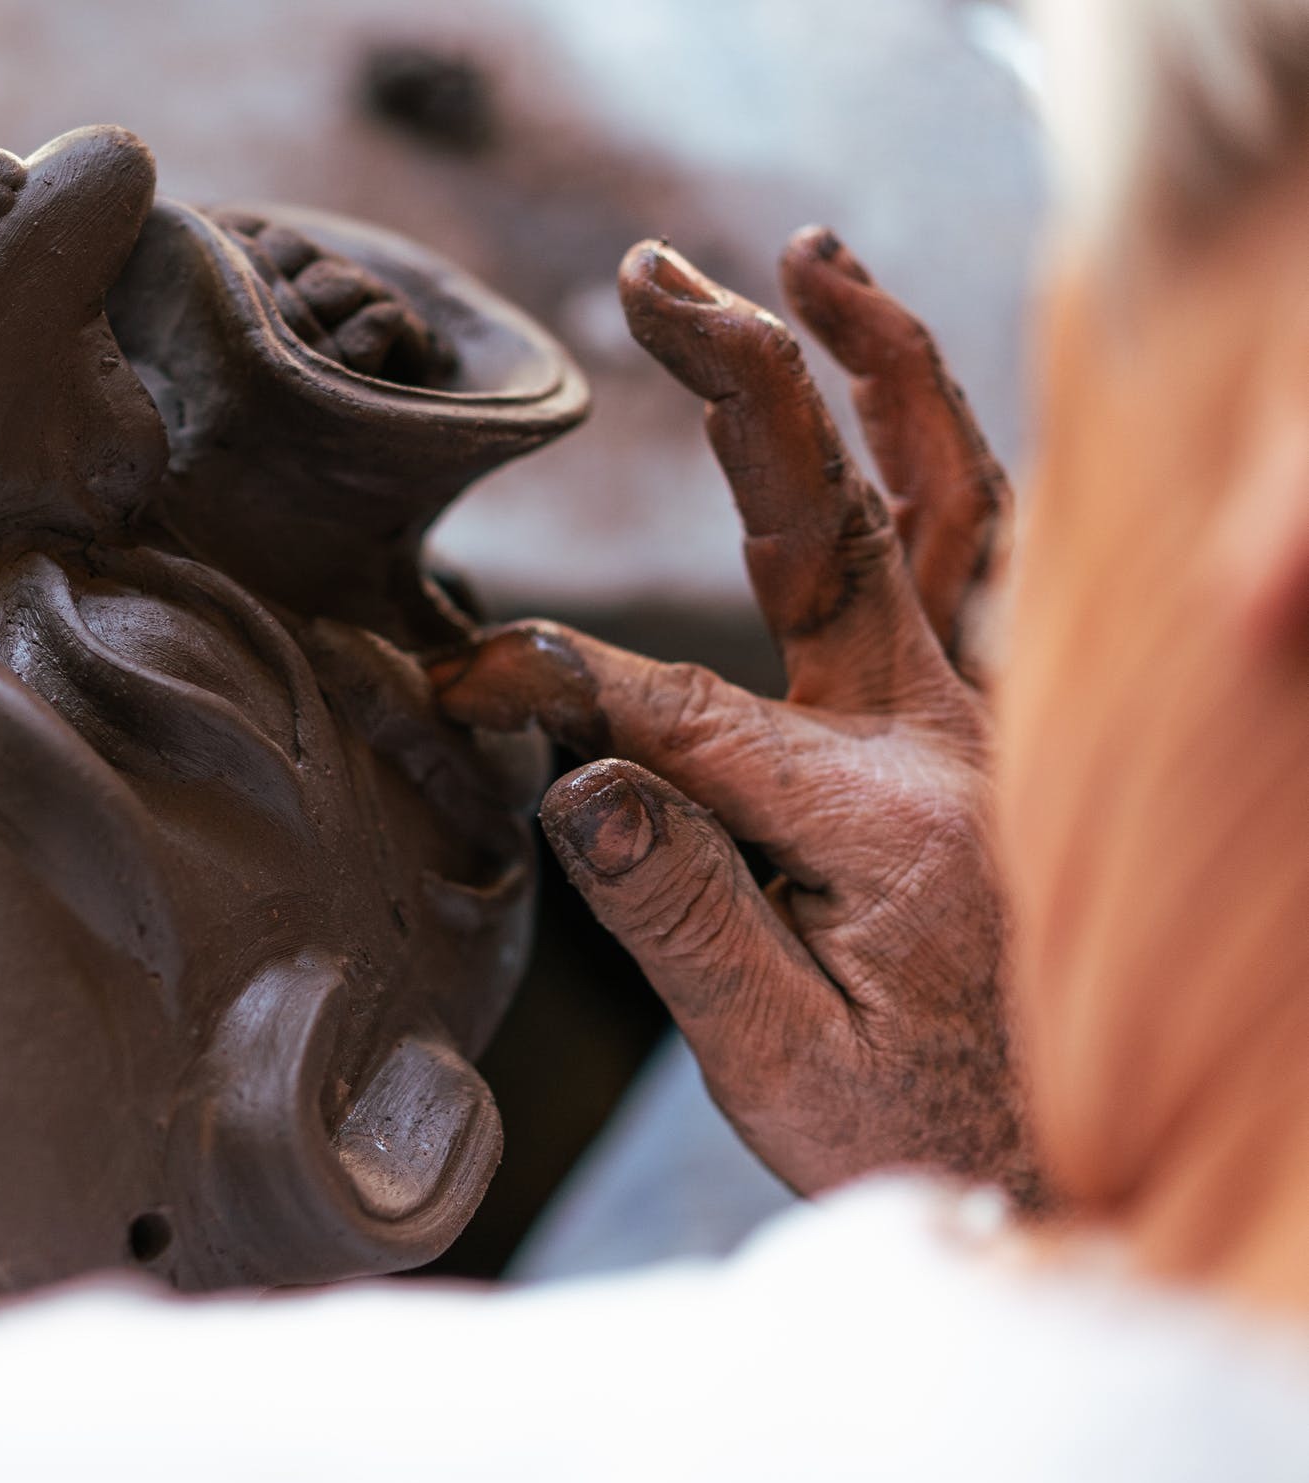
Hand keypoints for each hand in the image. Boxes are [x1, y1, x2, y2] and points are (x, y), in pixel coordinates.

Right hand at [434, 230, 1035, 1204]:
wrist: (1068, 1170)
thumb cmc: (920, 1131)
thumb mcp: (776, 1066)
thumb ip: (681, 916)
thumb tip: (580, 781)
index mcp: (871, 819)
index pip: (673, 709)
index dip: (551, 680)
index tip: (459, 676)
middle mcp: (948, 738)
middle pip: (835, 518)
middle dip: (742, 380)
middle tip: (656, 281)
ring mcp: (1000, 721)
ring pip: (957, 501)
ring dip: (886, 368)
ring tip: (815, 266)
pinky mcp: (1022, 732)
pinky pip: (1014, 564)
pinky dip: (974, 462)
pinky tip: (920, 410)